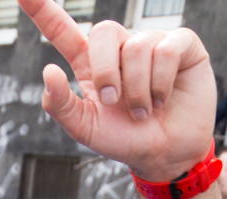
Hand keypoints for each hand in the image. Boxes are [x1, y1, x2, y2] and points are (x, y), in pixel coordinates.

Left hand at [20, 0, 215, 179]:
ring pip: (138, 46)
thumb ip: (60, 104)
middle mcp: (120, 48)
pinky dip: (161, 81)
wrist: (165, 155)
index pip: (63, 29)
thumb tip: (48, 70)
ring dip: (138, 88)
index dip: (43, 11)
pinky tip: (163, 98)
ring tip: (144, 110)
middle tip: (113, 101)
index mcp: (91, 64)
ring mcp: (152, 43)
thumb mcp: (84, 128)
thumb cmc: (125, 139)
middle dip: (106, 69)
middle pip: (104, 31)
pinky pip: (167, 50)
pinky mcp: (183, 46)